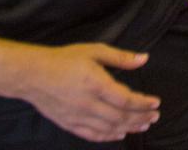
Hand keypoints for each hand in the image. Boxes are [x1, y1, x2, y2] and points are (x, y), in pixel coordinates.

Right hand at [16, 44, 159, 142]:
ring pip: (109, 128)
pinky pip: (92, 135)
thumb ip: (120, 58)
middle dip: (141, 117)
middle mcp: (88, 104)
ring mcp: (78, 116)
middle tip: (155, 116)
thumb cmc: (63, 60)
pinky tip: (120, 134)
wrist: (32, 75)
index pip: (126, 100)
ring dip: (129, 128)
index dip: (143, 103)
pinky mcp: (69, 124)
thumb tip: (143, 59)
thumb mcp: (94, 51)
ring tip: (144, 125)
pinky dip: (109, 136)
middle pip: (121, 117)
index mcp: (96, 84)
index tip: (156, 103)